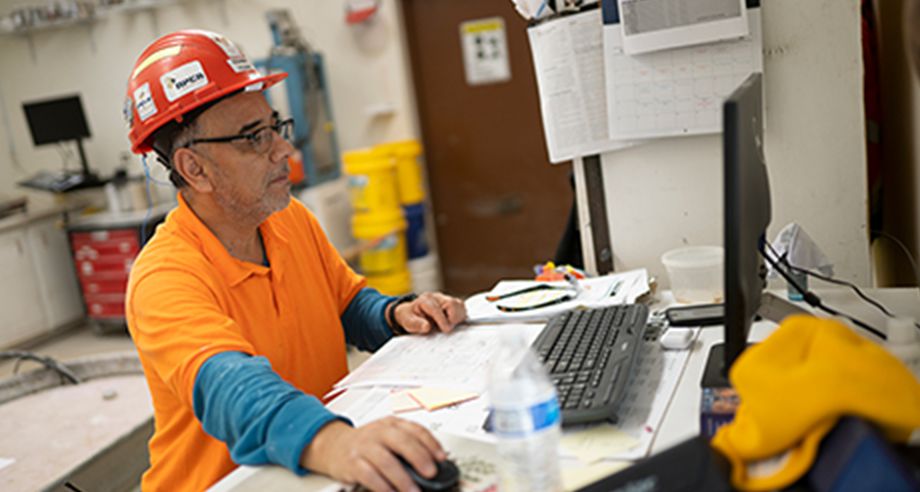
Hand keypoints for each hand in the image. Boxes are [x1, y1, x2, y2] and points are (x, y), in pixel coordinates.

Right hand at [301, 417, 446, 491]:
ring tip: (413, 491)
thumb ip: (408, 444)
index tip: (442, 458)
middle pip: (402, 441)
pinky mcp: (353, 463)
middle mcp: (379, 432)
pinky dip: (382, 486)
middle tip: (431, 472)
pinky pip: (369, 475)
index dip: (431, 443)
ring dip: (402, 478)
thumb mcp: (388, 435)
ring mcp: (365, 447)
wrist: (334, 444)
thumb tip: (433, 463)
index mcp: (391, 424)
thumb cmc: (367, 442)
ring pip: (386, 461)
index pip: (415, 429)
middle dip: (418, 457)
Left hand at [394, 292, 466, 333]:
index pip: (436, 308)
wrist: (412, 311)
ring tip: (450, 324)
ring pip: (459, 304)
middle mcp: (437, 297)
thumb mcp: (408, 322)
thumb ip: (416, 324)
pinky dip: (461, 316)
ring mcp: (446, 299)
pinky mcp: (453, 303)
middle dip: (452, 318)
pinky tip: (453, 322)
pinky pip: (462, 308)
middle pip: (451, 303)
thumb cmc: (410, 317)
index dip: (442, 319)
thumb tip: (427, 327)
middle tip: (446, 329)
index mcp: (425, 300)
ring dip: (457, 317)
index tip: (445, 329)